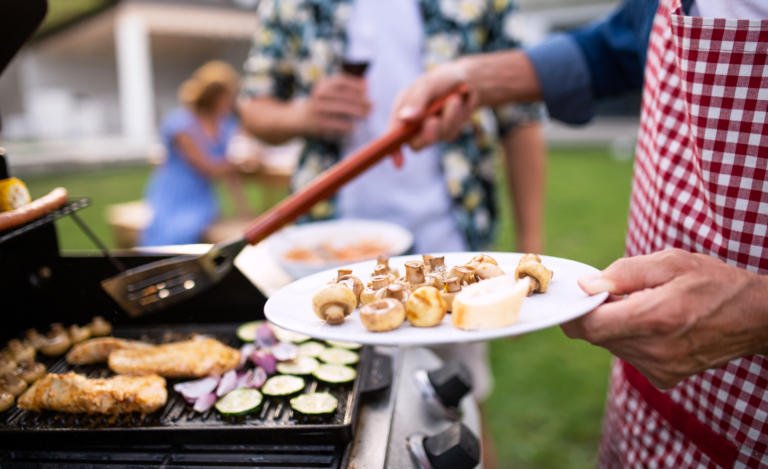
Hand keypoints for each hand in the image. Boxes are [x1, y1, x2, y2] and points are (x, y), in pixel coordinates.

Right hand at [297, 74, 370, 138]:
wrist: (296, 118)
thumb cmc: (319, 104)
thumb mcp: (326, 92)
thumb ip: (343, 89)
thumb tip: (366, 85)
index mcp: (322, 85)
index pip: (340, 81)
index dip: (355, 84)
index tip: (367, 89)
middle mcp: (318, 95)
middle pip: (343, 95)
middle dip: (360, 100)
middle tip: (372, 105)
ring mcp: (316, 109)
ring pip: (340, 108)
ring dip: (356, 111)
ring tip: (366, 115)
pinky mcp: (316, 123)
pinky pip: (333, 124)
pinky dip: (345, 126)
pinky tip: (354, 128)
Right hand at [392, 60, 478, 150]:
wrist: (468, 80)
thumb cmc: (442, 79)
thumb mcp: (428, 85)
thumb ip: (416, 101)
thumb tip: (405, 118)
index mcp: (402, 109)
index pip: (393, 134)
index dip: (393, 150)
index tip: (399, 162)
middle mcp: (413, 122)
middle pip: (415, 143)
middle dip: (427, 133)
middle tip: (434, 120)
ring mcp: (429, 129)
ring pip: (435, 138)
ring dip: (447, 119)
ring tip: (454, 99)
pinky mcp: (445, 132)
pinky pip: (450, 133)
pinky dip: (457, 118)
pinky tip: (460, 104)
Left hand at [561, 248, 767, 388]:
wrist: (757, 318)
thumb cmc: (714, 283)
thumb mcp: (670, 262)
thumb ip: (623, 273)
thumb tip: (586, 286)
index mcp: (654, 318)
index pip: (590, 326)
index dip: (576, 310)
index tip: (578, 295)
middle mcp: (654, 350)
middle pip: (598, 335)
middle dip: (598, 313)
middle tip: (616, 292)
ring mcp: (660, 369)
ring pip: (612, 345)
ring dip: (616, 325)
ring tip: (644, 305)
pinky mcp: (665, 378)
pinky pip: (629, 355)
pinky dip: (631, 338)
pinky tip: (655, 324)